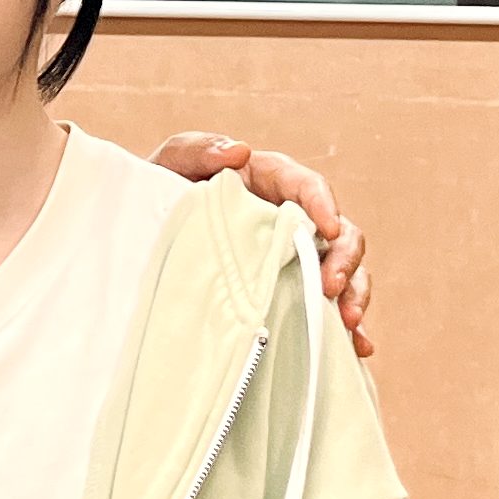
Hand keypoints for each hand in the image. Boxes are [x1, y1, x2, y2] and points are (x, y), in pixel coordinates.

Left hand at [148, 134, 374, 359]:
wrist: (140, 237)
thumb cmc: (161, 194)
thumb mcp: (171, 165)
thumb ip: (197, 150)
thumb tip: (238, 151)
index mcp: (268, 181)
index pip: (308, 186)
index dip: (324, 204)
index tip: (329, 226)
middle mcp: (291, 219)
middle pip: (339, 233)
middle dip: (344, 260)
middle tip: (331, 288)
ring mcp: (293, 257)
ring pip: (343, 271)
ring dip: (354, 295)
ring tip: (349, 323)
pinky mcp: (289, 288)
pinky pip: (326, 308)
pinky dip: (346, 328)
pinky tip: (357, 348)